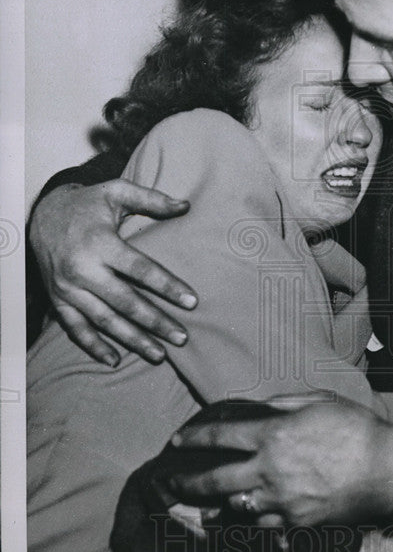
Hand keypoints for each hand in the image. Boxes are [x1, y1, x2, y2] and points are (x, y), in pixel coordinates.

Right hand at [29, 179, 197, 364]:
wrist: (42, 214)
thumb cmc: (87, 204)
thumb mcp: (116, 191)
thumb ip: (152, 199)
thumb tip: (186, 206)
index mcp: (100, 243)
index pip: (140, 270)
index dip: (167, 286)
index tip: (192, 302)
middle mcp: (82, 269)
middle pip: (125, 302)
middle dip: (155, 322)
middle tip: (182, 338)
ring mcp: (68, 288)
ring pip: (104, 320)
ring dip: (132, 340)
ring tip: (159, 354)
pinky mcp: (58, 300)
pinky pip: (76, 328)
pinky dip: (94, 346)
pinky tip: (114, 360)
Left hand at [169, 393, 392, 527]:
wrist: (386, 469)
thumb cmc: (356, 428)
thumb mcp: (319, 401)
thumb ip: (284, 403)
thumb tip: (261, 408)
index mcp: (273, 436)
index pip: (221, 437)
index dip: (194, 437)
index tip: (177, 439)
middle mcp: (270, 471)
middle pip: (215, 481)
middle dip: (189, 482)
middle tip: (174, 484)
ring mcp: (282, 501)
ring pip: (238, 506)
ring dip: (224, 503)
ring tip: (210, 504)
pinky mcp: (297, 522)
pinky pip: (266, 524)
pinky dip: (257, 519)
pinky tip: (253, 515)